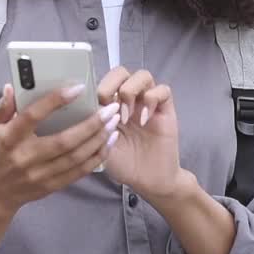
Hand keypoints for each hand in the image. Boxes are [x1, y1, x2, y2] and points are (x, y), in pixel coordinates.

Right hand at [0, 83, 120, 215]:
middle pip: (64, 140)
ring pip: (76, 157)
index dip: (55, 101)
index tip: (77, 88)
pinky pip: (79, 172)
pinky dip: (97, 157)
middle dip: (91, 124)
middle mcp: (26, 157)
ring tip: (114, 123)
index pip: (33, 116)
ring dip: (99, 139)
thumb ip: (4, 107)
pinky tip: (108, 143)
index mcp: (10, 138)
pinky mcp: (51, 186)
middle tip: (109, 109)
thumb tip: (12, 87)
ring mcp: (40, 174)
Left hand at [98, 68, 186, 201]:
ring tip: (127, 115)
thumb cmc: (122, 164)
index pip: (102, 80)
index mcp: (110, 105)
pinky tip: (144, 119)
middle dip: (112, 83)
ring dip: (131, 90)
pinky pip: (163, 90)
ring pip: (143, 75)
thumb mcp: (100, 145)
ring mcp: (148, 103)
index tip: (93, 105)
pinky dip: (152, 99)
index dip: (97, 86)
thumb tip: (88, 105)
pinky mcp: (165, 110)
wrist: (148, 181)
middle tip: (109, 104)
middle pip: (121, 72)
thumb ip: (94, 126)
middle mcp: (129, 100)